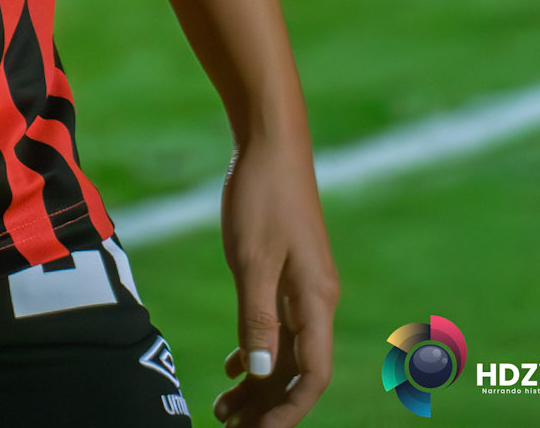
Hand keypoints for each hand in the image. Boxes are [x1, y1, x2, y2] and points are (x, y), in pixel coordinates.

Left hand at [211, 135, 338, 427]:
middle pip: (297, 372)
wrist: (270, 140)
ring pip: (285, 351)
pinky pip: (277, 326)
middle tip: (229, 427)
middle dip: (267, 406)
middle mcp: (316, 301)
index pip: (311, 377)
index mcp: (315, 302)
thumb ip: (256, 317)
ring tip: (224, 408)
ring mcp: (303, 286)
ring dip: (258, 383)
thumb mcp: (252, 259)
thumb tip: (261, 373)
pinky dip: (256, 350)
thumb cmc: (262, 196)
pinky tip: (234, 368)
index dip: (286, 411)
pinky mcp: (288, 271)